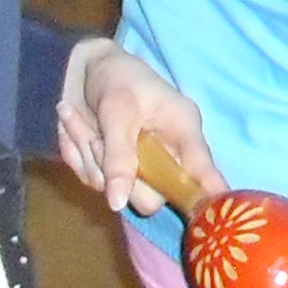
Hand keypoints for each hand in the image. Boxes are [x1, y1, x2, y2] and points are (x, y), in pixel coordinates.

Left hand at [58, 41, 217, 216]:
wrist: (80, 68)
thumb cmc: (115, 77)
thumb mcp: (118, 110)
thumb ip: (119, 157)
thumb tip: (119, 203)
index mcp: (182, 131)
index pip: (203, 172)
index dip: (209, 197)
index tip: (212, 219)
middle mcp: (166, 154)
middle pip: (152, 196)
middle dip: (117, 175)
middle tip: (96, 139)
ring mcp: (139, 165)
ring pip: (114, 191)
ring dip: (88, 159)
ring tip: (80, 120)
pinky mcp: (113, 169)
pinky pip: (92, 181)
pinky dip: (77, 156)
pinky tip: (75, 127)